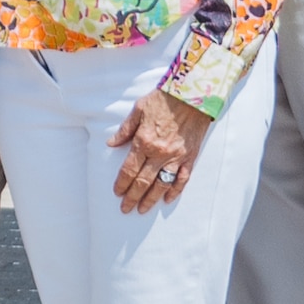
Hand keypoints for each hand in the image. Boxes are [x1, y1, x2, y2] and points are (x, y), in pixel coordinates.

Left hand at [108, 85, 210, 213]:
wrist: (192, 95)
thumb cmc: (163, 99)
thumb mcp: (138, 109)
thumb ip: (125, 130)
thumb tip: (111, 143)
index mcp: (144, 141)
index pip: (129, 169)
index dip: (121, 183)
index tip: (117, 193)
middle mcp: (159, 153)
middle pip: (143, 181)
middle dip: (132, 197)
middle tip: (125, 208)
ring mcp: (176, 157)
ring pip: (161, 184)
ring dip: (151, 199)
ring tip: (142, 209)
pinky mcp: (190, 157)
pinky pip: (182, 179)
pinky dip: (175, 191)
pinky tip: (167, 199)